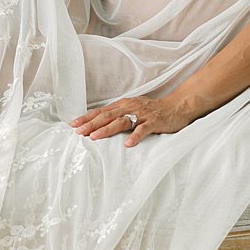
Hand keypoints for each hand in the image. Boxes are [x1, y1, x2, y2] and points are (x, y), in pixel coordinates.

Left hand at [70, 92, 196, 146]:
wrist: (176, 106)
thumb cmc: (152, 110)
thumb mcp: (133, 109)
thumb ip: (118, 115)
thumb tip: (99, 123)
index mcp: (123, 105)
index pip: (101, 111)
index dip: (86, 118)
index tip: (73, 125)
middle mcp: (129, 107)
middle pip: (107, 116)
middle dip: (91, 124)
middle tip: (78, 132)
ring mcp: (141, 114)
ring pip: (121, 122)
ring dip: (107, 130)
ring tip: (94, 137)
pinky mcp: (154, 122)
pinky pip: (143, 129)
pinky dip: (135, 137)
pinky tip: (128, 145)